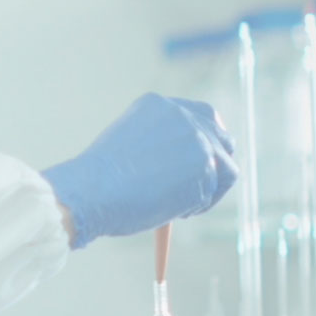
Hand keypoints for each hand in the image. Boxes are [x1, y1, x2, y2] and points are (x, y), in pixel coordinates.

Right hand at [42, 93, 236, 248]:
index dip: (202, 139)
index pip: (196, 115)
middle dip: (218, 158)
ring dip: (206, 190)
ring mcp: (198, 138)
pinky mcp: (207, 165)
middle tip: (209, 183)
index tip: (201, 158)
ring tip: (176, 205)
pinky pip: (213, 191)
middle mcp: (182, 114)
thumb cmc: (98, 182)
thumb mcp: (129, 149)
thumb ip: (157, 147)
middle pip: (219, 133)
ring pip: (224, 167)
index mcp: (157, 105)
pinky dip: (199, 205)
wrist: (91, 190)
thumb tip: (179, 170)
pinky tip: (172, 210)